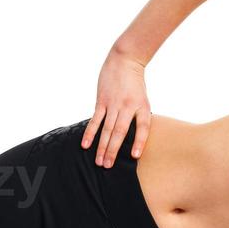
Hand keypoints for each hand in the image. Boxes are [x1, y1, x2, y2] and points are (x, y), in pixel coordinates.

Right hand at [83, 50, 149, 167]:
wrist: (125, 60)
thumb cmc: (135, 84)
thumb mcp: (142, 100)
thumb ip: (137, 117)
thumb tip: (131, 139)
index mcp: (142, 107)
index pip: (143, 127)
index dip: (140, 142)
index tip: (135, 156)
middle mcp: (128, 107)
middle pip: (120, 132)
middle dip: (113, 151)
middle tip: (108, 166)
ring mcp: (113, 104)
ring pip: (107, 129)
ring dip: (102, 146)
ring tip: (99, 162)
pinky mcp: (102, 101)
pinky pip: (95, 120)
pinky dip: (90, 133)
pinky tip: (85, 144)